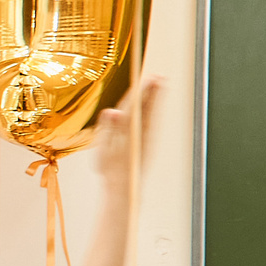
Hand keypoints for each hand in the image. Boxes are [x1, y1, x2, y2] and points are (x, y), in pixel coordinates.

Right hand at [90, 75, 164, 193]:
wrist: (124, 189)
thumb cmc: (111, 170)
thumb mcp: (103, 150)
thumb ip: (108, 129)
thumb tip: (112, 111)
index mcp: (128, 135)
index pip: (135, 108)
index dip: (141, 92)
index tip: (147, 78)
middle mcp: (141, 136)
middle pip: (147, 109)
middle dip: (152, 92)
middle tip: (159, 76)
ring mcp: (148, 140)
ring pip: (154, 115)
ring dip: (157, 98)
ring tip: (162, 84)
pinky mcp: (151, 144)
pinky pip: (155, 123)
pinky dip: (157, 111)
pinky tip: (158, 104)